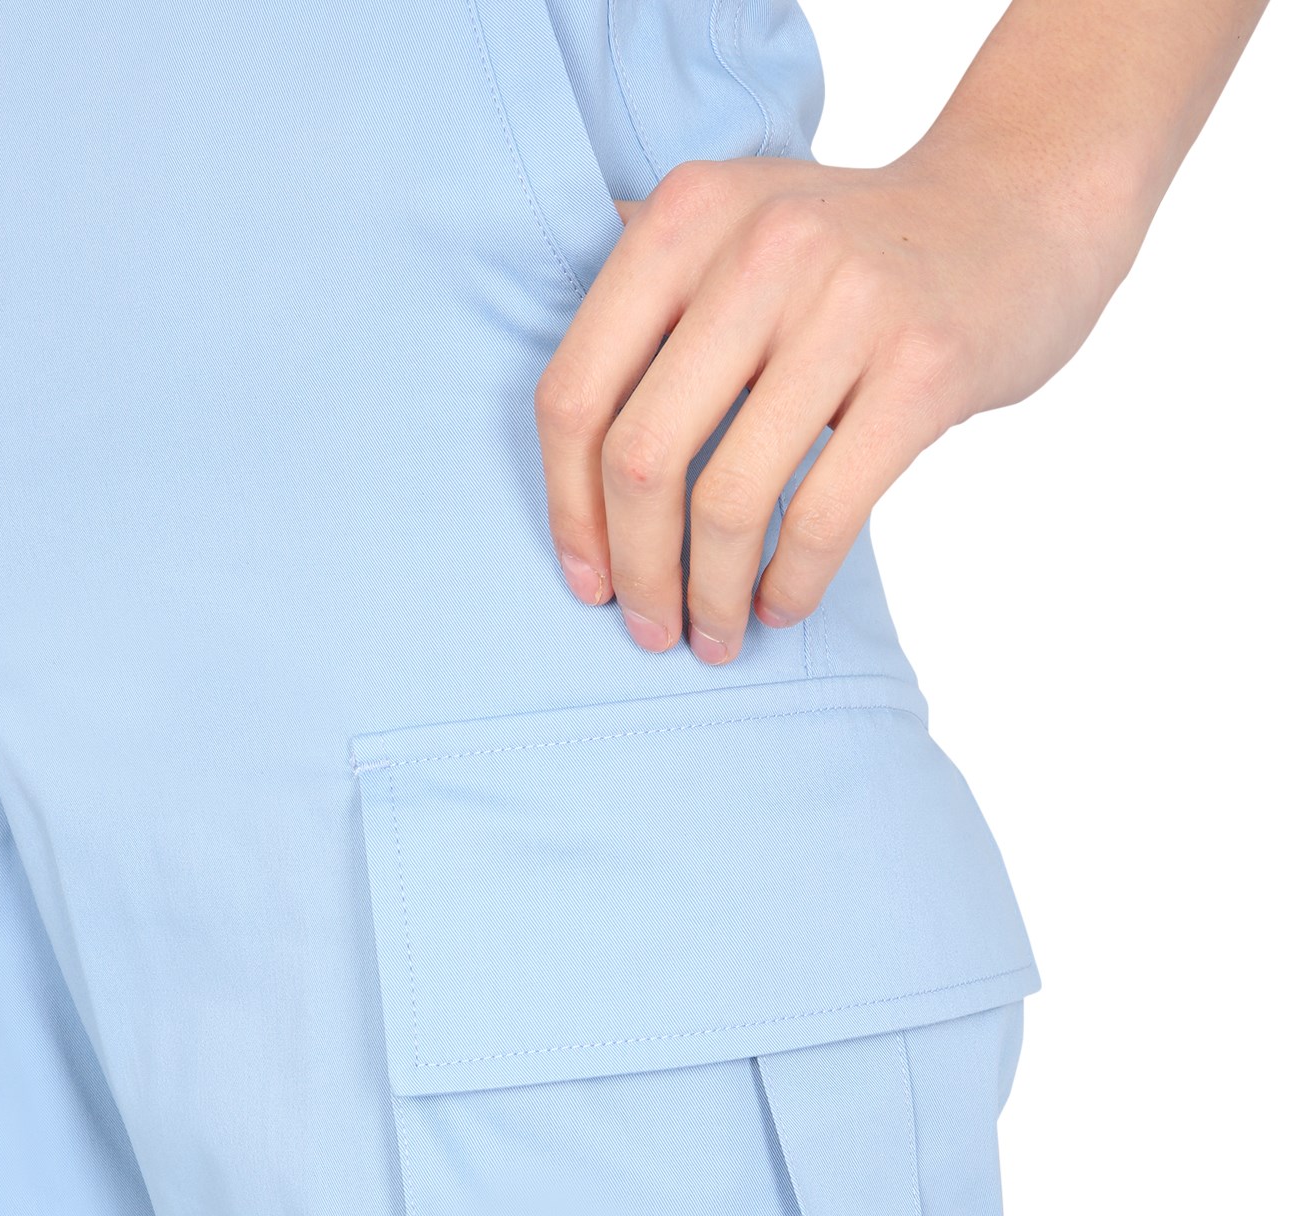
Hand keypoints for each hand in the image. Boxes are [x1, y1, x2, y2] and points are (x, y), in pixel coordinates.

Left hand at [535, 152, 1117, 661]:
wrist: (1022, 209)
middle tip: (647, 628)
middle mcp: (758, 248)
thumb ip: (652, 298)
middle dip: (636, 571)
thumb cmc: (858, 252)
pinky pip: (823, 515)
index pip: (577, 392)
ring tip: (713, 636)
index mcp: (687, 218)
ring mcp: (847, 304)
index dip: (566, 507)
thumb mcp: (740, 229)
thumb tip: (562, 437)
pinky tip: (781, 608)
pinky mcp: (923, 368)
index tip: (586, 580)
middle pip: (641, 457)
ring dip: (709, 596)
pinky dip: (789, 585)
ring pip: (729, 499)